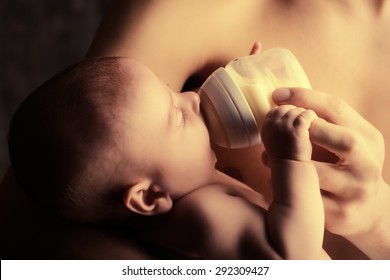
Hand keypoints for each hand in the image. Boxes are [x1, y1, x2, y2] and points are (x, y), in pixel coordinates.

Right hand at [261, 105, 317, 161]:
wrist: (292, 171)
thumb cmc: (286, 158)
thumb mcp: (274, 141)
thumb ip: (277, 129)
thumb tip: (283, 118)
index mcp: (266, 127)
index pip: (276, 110)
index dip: (287, 113)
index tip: (295, 121)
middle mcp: (272, 124)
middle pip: (286, 108)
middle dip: (297, 113)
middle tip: (305, 123)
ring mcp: (284, 126)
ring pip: (298, 110)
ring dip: (306, 116)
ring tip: (311, 125)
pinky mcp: (297, 129)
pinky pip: (306, 114)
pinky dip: (312, 117)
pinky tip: (315, 124)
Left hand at [272, 88, 385, 237]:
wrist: (370, 209)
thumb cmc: (350, 164)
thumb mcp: (349, 138)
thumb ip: (326, 120)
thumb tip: (283, 99)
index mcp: (368, 138)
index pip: (338, 109)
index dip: (305, 98)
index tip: (276, 95)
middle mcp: (368, 164)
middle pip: (344, 141)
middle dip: (307, 132)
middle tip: (279, 131)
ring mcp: (355, 191)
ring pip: (318, 175)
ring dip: (286, 164)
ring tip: (267, 157)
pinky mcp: (340, 214)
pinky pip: (306, 198)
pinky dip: (286, 187)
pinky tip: (276, 179)